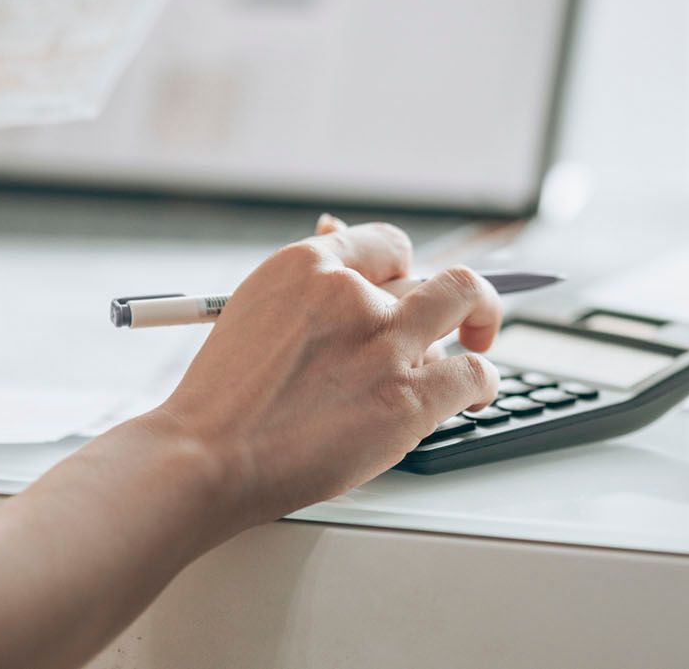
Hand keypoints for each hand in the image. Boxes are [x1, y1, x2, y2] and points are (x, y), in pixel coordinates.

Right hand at [147, 221, 502, 523]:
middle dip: (452, 297)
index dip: (406, 270)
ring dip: (468, 333)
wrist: (205, 457)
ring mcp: (384, 345)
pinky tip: (475, 394)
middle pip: (434, 273)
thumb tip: (337, 231)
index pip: (389, 245)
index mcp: (308, 265)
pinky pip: (475, 372)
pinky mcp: (408, 399)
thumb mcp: (254, 308)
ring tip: (461, 357)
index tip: (411, 290)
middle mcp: (352, 295)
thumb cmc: (223, 397)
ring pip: (463, 306)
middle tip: (461, 318)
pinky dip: (483, 382)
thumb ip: (307, 280)